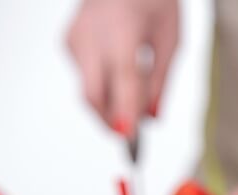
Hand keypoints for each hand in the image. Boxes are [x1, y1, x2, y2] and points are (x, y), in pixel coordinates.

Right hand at [66, 0, 177, 135]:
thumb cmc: (152, 1)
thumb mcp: (170, 40)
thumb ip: (160, 82)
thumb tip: (152, 119)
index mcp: (124, 29)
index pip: (122, 77)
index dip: (125, 110)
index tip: (130, 138)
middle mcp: (92, 34)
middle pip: (94, 94)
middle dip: (111, 122)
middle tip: (132, 137)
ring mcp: (76, 38)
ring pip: (88, 90)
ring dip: (110, 104)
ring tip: (134, 93)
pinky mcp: (68, 42)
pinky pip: (86, 76)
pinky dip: (104, 85)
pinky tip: (117, 68)